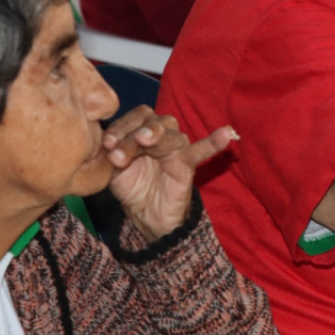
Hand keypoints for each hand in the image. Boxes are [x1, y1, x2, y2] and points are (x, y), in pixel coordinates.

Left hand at [103, 106, 236, 242]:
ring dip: (153, 135)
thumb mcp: (113, 169)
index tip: (107, 143)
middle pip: (152, 120)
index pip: (136, 116)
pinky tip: (227, 133)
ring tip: (142, 143)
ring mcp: (177, 147)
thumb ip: (111, 154)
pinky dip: (214, 142)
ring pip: (169, 133)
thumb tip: (106, 143)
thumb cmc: (131, 187)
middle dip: (133, 133)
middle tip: (118, 151)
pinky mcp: (188, 164)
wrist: (146, 217)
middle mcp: (162, 134)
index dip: (121, 126)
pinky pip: (202, 150)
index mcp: (142, 130)